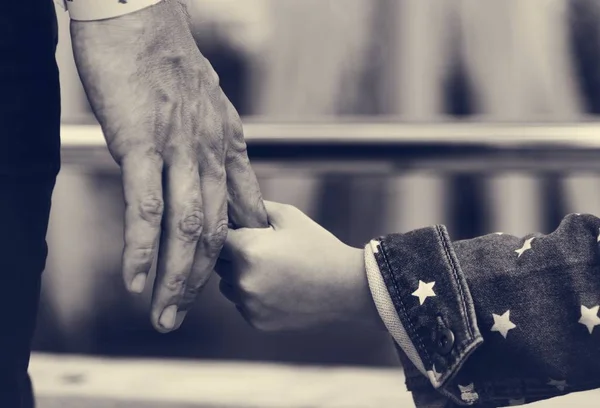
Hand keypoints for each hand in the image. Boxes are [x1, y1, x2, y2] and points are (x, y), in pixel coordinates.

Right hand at [70, 0, 266, 332]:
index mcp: (227, 146)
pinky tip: (136, 280)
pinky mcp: (142, 144)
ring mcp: (178, 151)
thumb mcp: (210, 110)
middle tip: (181, 316)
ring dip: (175, 278)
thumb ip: (222, 152)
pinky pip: (145, 206)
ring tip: (163, 315)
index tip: (221, 283)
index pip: (237, 212)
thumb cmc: (166, 62)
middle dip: (200, 281)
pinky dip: (142, 249)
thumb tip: (229, 186)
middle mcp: (210, 153)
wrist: (139, 15)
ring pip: (185, 228)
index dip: (229, 253)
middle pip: (213, 232)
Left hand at [215, 201, 383, 331]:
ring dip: (238, 276)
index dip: (230, 231)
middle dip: (233, 253)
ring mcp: (248, 303)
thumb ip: (255, 207)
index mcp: (247, 249)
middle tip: (261, 249)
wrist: (346, 288)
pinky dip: (251, 295)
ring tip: (269, 269)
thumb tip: (232, 204)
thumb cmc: (318, 247)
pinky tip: (276, 287)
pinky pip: (241, 303)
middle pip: (219, 261)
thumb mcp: (289, 216)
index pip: (218, 236)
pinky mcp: (256, 321)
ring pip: (226, 285)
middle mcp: (242, 279)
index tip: (242, 229)